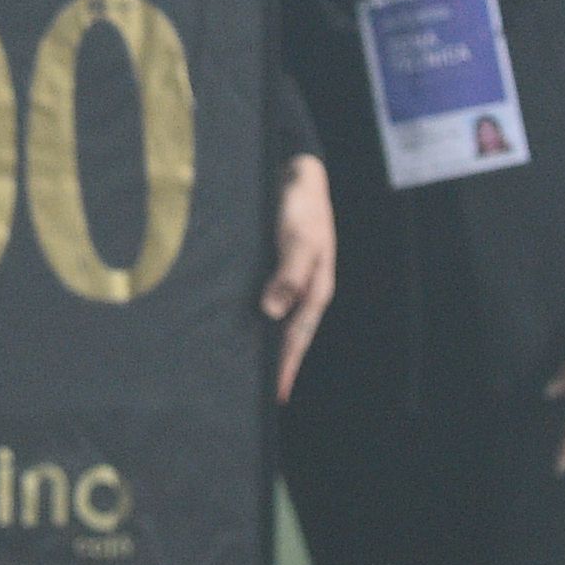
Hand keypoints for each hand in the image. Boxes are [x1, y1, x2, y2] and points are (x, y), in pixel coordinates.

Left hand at [260, 154, 333, 400]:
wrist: (298, 172)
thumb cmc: (300, 204)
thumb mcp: (297, 239)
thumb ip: (287, 275)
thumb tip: (272, 312)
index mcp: (316, 286)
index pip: (299, 335)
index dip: (288, 364)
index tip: (277, 393)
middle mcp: (306, 286)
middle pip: (292, 332)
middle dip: (281, 361)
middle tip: (265, 392)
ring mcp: (294, 276)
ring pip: (282, 318)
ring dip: (270, 340)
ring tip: (253, 365)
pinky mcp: (280, 265)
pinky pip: (272, 300)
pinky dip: (262, 317)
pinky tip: (248, 324)